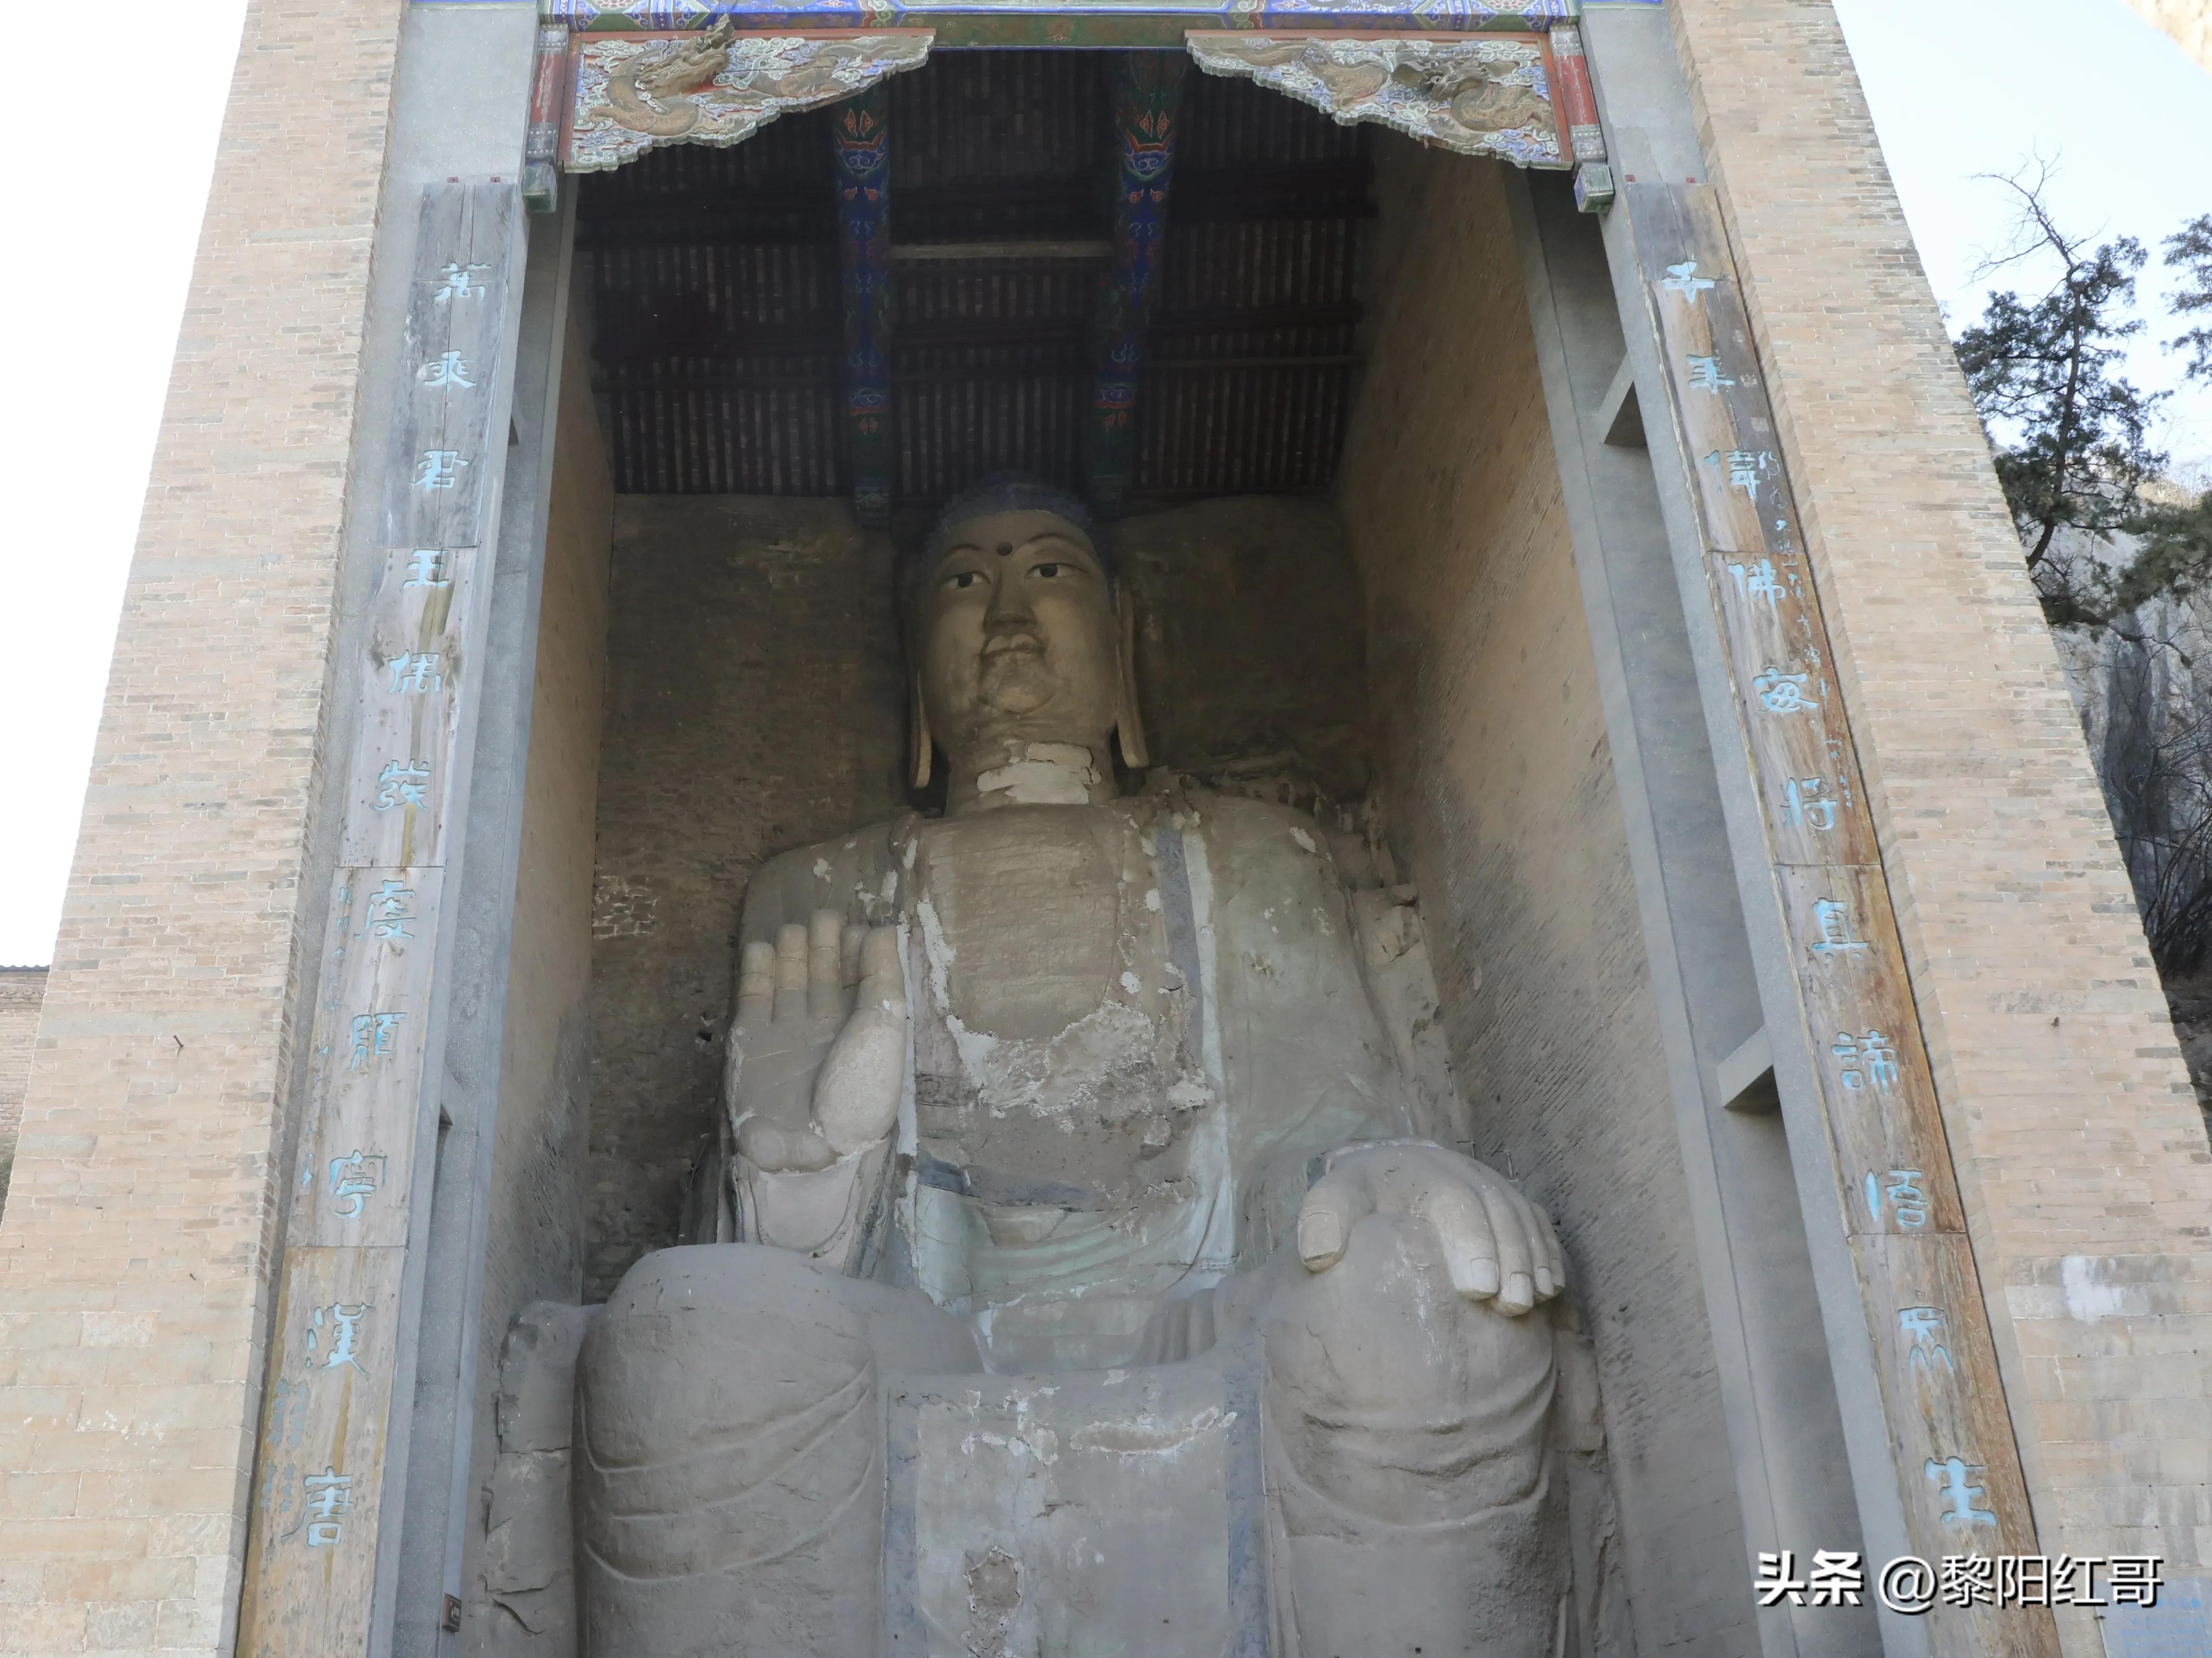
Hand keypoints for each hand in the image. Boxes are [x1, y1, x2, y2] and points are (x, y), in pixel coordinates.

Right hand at [728, 911, 904, 1173]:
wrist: (809, 1149)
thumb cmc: (857, 1088)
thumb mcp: (883, 1029)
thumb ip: (883, 977)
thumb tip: (883, 930)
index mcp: (863, 1030)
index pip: (860, 979)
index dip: (858, 951)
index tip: (857, 924)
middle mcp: (826, 1030)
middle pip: (824, 977)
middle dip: (824, 946)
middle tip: (824, 914)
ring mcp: (786, 1035)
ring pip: (789, 982)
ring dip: (792, 954)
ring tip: (796, 927)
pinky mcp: (751, 1042)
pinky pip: (754, 999)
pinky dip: (758, 972)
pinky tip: (763, 946)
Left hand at [1295, 1141, 1564, 1315]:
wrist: (1386, 1171)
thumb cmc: (1356, 1201)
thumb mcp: (1329, 1204)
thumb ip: (1320, 1223)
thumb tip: (1320, 1257)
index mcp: (1419, 1170)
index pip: (1455, 1201)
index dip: (1472, 1242)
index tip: (1477, 1290)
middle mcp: (1462, 1170)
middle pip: (1498, 1210)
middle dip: (1510, 1258)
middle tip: (1512, 1304)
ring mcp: (1490, 1183)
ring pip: (1523, 1217)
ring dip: (1532, 1259)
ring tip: (1532, 1302)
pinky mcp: (1510, 1199)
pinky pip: (1539, 1222)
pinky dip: (1548, 1252)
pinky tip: (1552, 1288)